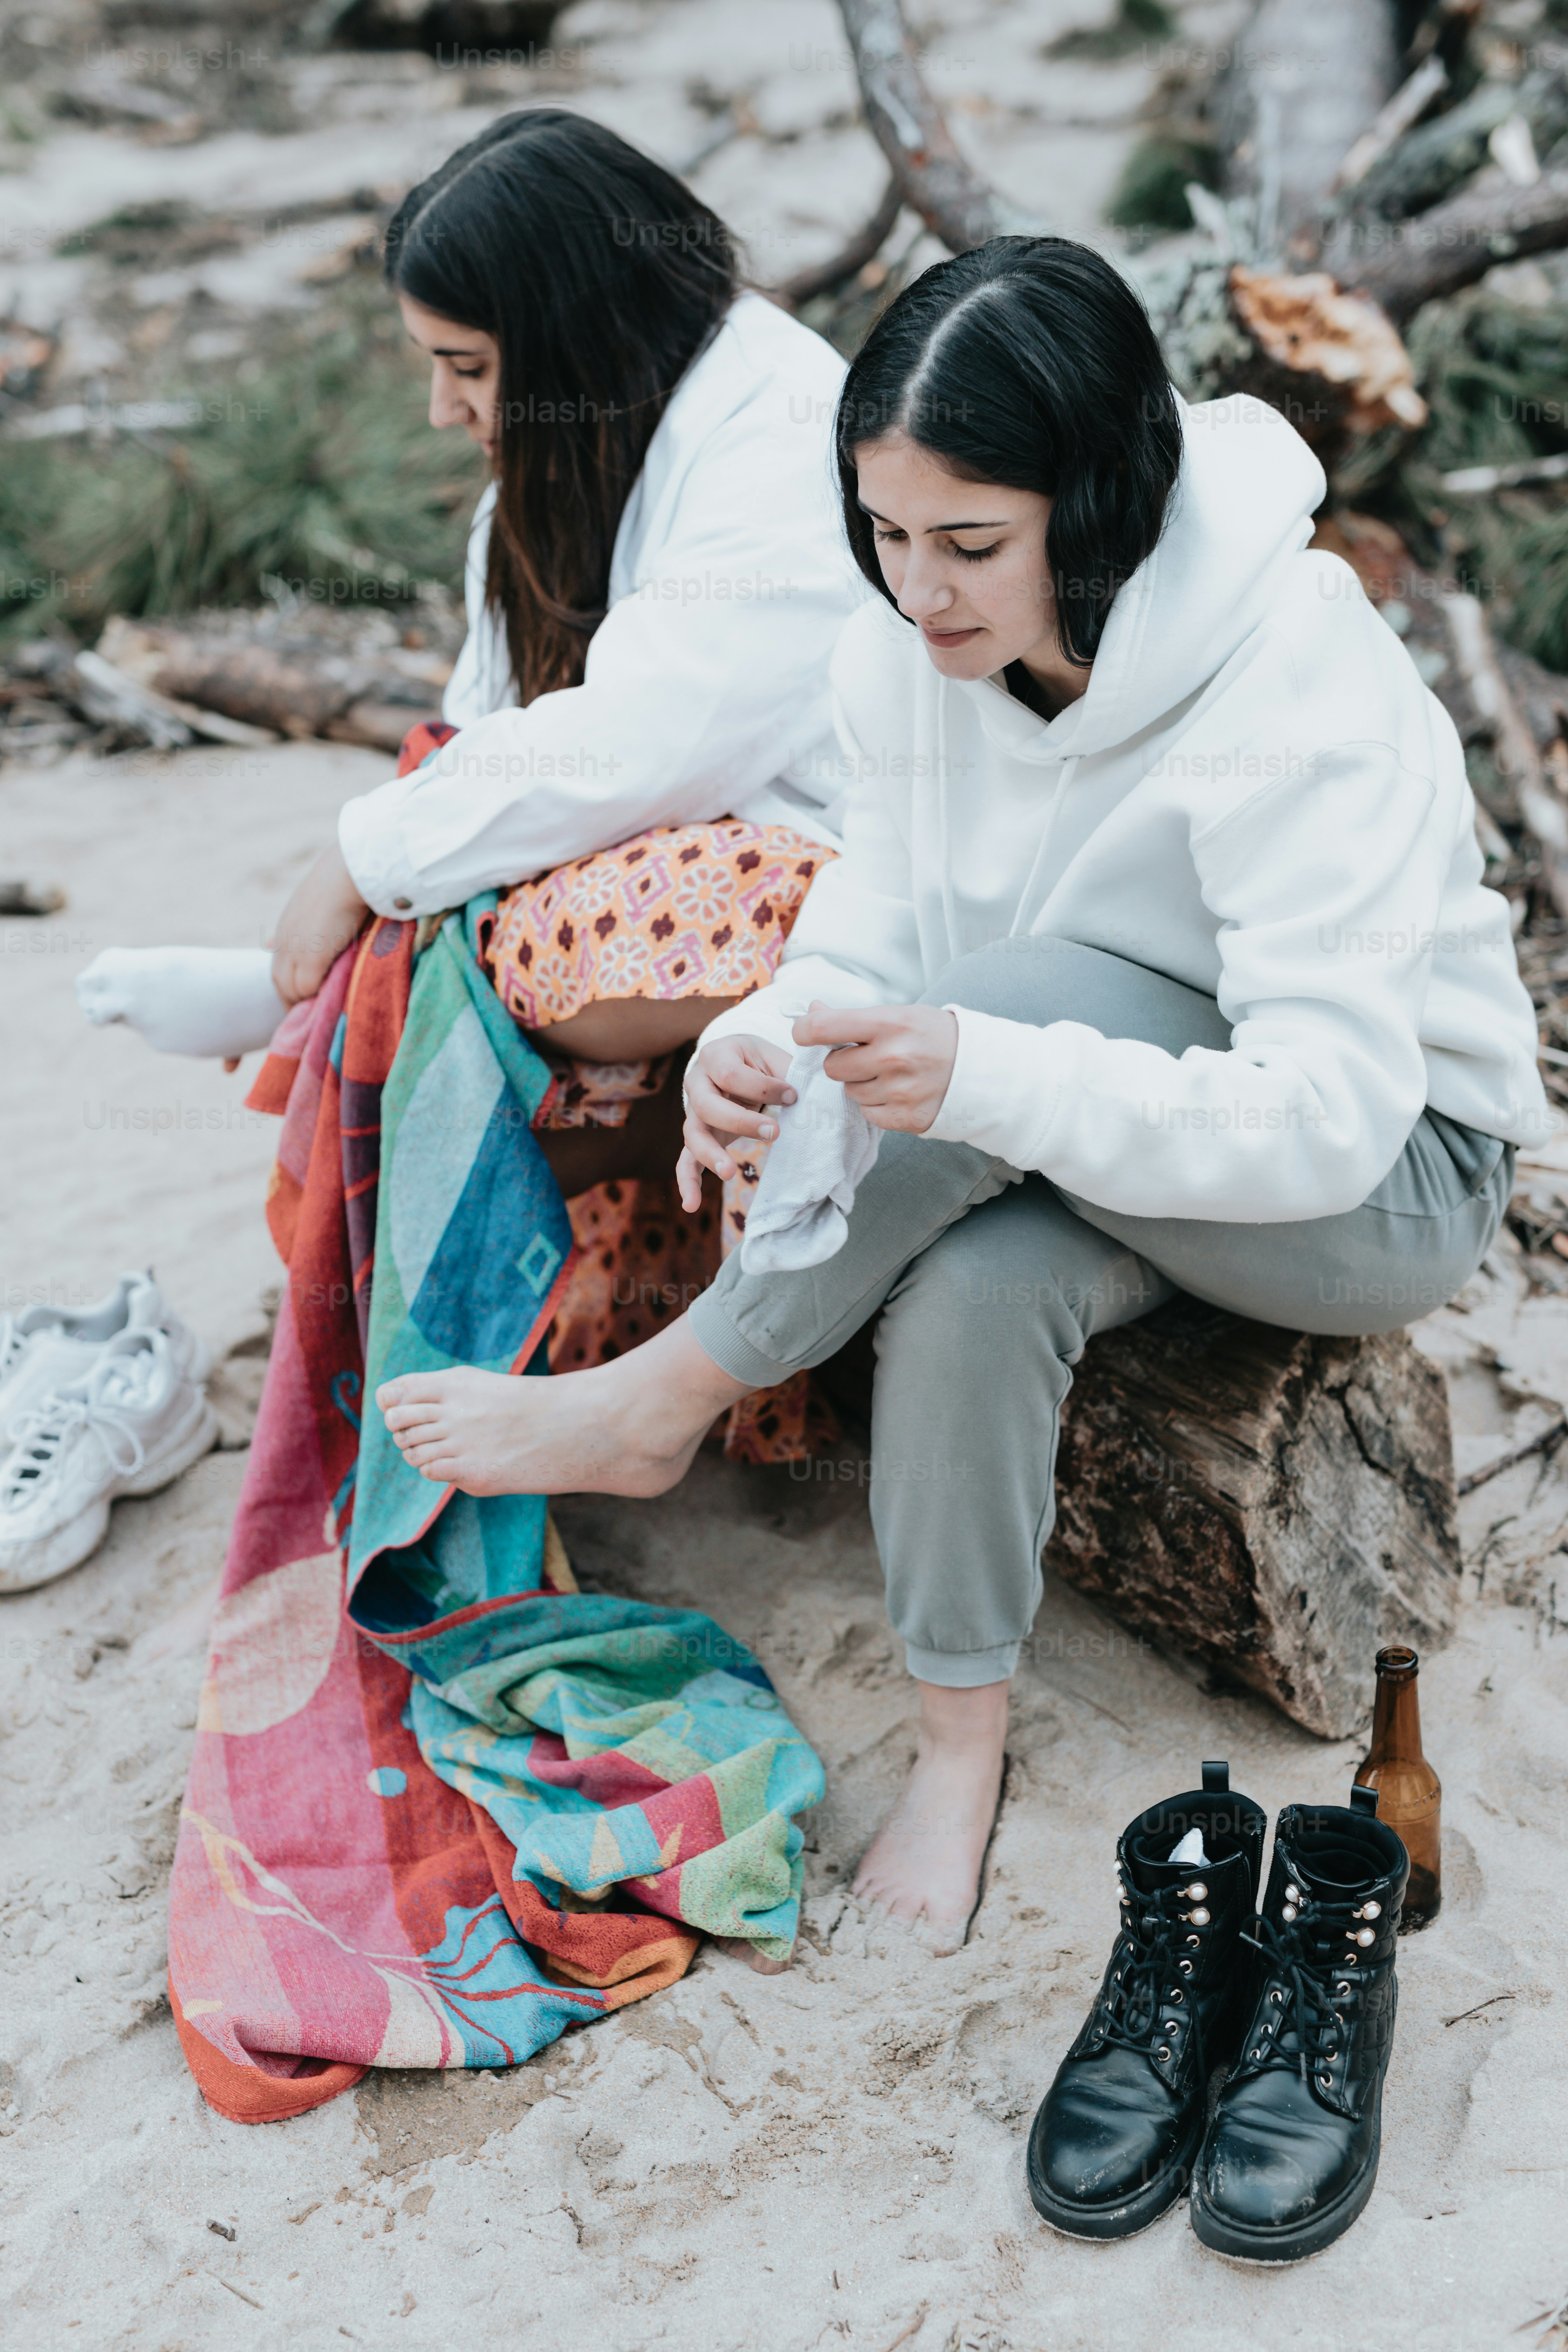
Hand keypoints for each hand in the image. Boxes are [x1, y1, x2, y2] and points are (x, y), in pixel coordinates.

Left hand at [270, 842, 369, 1005]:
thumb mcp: (326, 900)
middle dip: (291, 999)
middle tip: (309, 1015)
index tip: (301, 996)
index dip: (289, 982)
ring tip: (322, 1014)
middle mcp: (285, 938)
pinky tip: (331, 1002)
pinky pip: (308, 989)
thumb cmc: (348, 880)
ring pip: (291, 989)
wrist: (351, 873)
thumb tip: (305, 936)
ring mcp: (296, 949)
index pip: (279, 963)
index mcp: (287, 924)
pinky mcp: (312, 957)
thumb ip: (318, 920)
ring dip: (305, 1002)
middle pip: (279, 980)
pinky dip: (317, 998)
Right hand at [677, 1033, 796, 1211]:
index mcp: (716, 1055)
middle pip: (707, 1105)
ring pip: (694, 1134)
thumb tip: (804, 1097)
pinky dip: (687, 1182)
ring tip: (729, 1173)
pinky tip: (692, 1204)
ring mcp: (693, 1111)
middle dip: (741, 1121)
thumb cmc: (760, 1061)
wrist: (737, 1063)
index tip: (793, 1095)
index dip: (764, 1087)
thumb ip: (785, 1072)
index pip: (731, 1074)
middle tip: (774, 1133)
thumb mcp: (772, 1057)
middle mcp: (696, 1082)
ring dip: (711, 1155)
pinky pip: (686, 1160)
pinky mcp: (697, 1135)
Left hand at [793, 999, 957, 1133]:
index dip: (805, 1031)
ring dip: (863, 1085)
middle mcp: (893, 1058)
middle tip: (866, 1057)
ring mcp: (900, 1091)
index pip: (824, 1028)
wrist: (980, 1068)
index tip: (804, 1033)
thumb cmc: (933, 1036)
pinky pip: (868, 1114)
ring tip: (891, 1074)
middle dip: (843, 1063)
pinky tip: (899, 1093)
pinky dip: (878, 1105)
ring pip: (851, 1093)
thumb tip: (811, 1012)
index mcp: (889, 1024)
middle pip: (834, 1068)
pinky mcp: (906, 1118)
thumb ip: (852, 1018)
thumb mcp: (898, 1014)